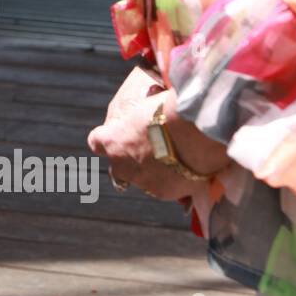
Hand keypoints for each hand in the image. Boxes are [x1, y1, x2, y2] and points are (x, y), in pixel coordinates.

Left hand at [87, 67, 227, 200]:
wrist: (199, 130)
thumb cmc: (171, 108)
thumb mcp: (146, 103)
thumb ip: (138, 116)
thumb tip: (142, 113)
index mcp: (112, 141)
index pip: (96, 142)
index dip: (107, 138)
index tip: (116, 134)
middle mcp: (123, 166)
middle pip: (117, 170)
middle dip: (128, 163)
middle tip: (146, 151)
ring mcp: (144, 182)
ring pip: (142, 180)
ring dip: (153, 171)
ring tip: (175, 158)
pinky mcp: (166, 192)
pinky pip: (165, 188)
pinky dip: (173, 180)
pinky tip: (187, 168)